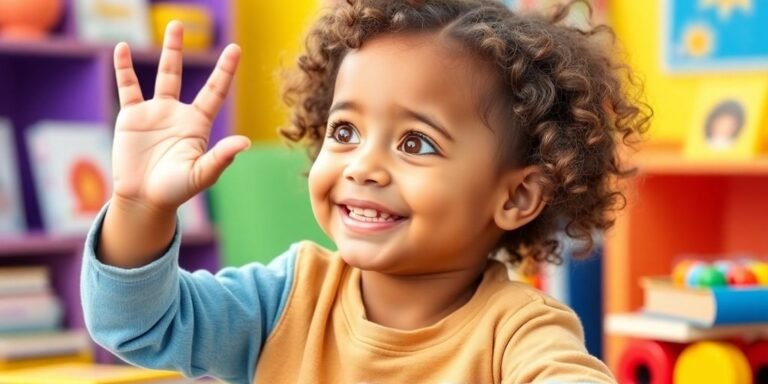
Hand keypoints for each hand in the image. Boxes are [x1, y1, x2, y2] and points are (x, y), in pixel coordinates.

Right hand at [111, 21, 250, 211]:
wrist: (145, 199)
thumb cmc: (176, 190)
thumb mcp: (201, 174)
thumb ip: (220, 158)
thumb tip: (245, 142)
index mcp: (198, 124)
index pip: (215, 91)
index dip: (225, 70)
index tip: (235, 49)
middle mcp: (177, 113)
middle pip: (181, 74)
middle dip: (181, 50)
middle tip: (183, 24)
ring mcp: (154, 113)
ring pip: (161, 75)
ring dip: (166, 52)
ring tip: (173, 28)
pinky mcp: (131, 117)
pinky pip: (127, 88)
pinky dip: (123, 69)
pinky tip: (120, 49)